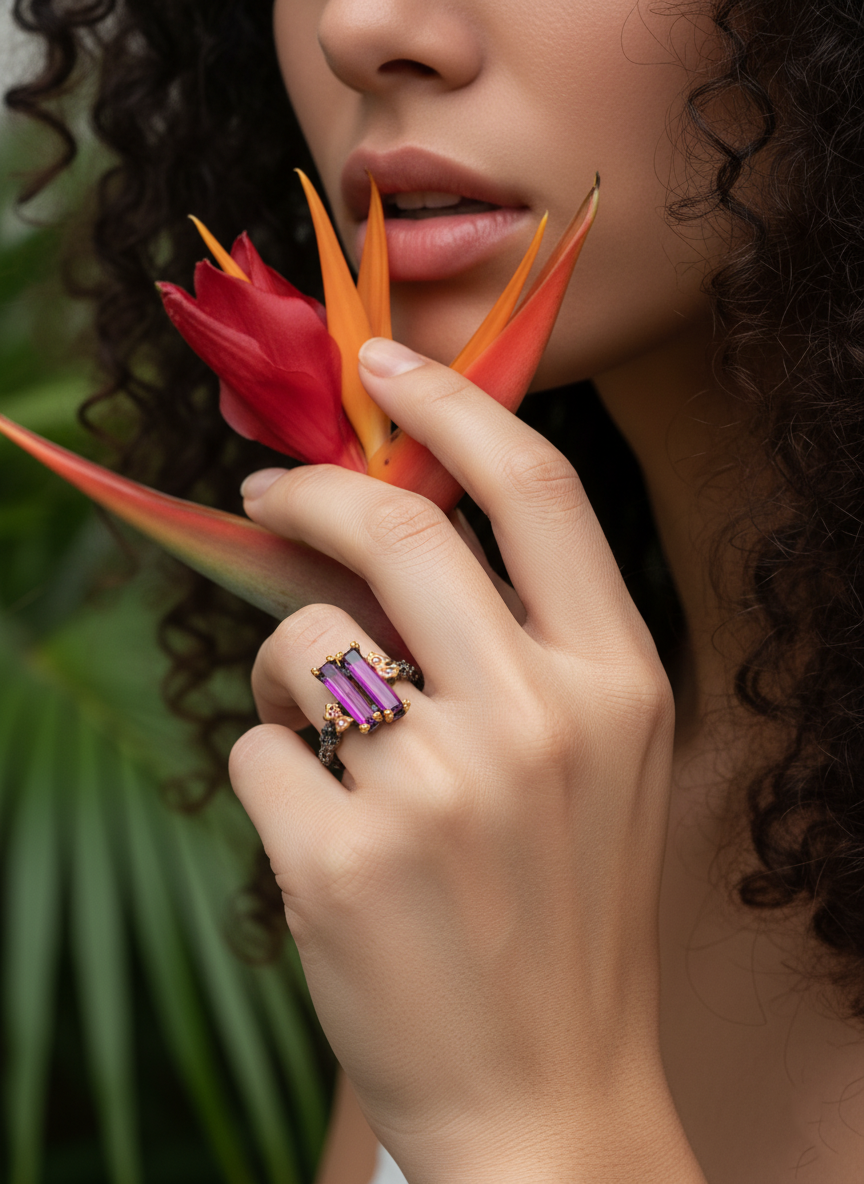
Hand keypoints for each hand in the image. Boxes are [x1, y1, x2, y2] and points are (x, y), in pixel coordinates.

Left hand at [230, 338, 704, 1183]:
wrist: (546, 1093)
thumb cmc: (566, 910)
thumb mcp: (593, 760)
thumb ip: (520, 642)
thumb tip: (392, 526)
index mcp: (619, 684)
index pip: (539, 490)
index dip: (455, 407)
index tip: (387, 367)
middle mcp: (540, 722)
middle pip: (399, 533)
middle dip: (316, 490)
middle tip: (275, 485)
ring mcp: (438, 793)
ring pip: (302, 645)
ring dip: (289, 670)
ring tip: (325, 739)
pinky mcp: (340, 862)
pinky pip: (256, 751)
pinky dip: (270, 771)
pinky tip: (321, 835)